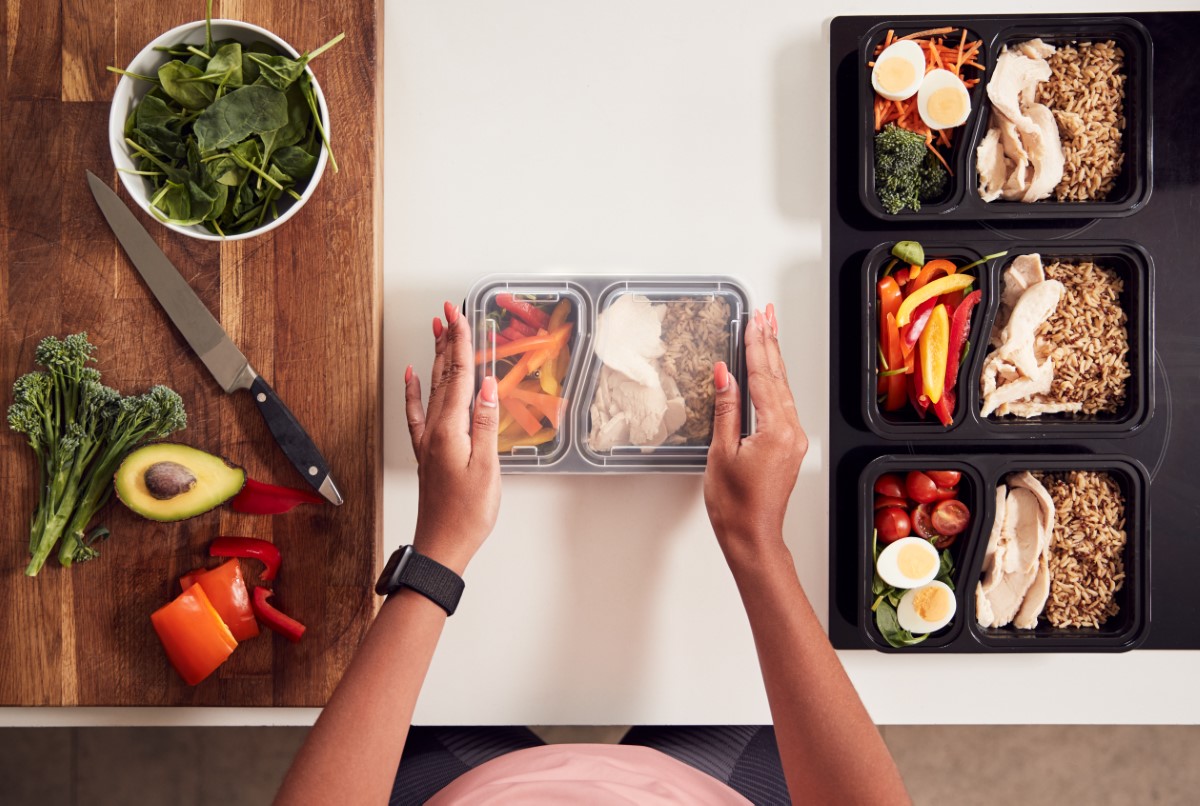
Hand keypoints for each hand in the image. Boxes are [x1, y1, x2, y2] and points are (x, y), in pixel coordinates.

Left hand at [404, 302, 500, 573]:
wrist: (441, 545)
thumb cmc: (467, 514)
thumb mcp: (486, 468)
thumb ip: (485, 423)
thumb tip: (487, 385)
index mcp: (450, 430)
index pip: (459, 376)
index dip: (461, 343)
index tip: (459, 315)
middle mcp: (434, 430)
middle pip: (443, 376)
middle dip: (447, 341)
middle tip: (447, 311)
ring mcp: (428, 440)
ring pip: (432, 388)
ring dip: (436, 358)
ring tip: (436, 331)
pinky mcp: (428, 452)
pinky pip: (418, 412)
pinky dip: (415, 391)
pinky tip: (414, 376)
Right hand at [704, 303, 807, 558]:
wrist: (752, 536)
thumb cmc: (735, 505)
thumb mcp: (721, 452)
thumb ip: (726, 408)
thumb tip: (725, 373)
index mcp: (776, 430)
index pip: (764, 377)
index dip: (756, 346)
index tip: (753, 321)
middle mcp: (792, 431)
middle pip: (778, 377)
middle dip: (770, 343)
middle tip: (765, 314)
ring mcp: (793, 439)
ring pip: (783, 389)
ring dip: (773, 359)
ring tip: (768, 331)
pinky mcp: (789, 445)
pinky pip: (783, 404)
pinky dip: (775, 381)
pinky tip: (768, 370)